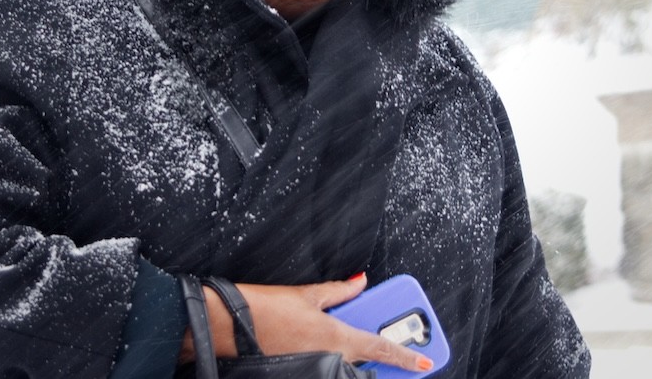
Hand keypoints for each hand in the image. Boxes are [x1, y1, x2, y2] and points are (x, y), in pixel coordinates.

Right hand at [180, 274, 433, 372]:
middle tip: (392, 346)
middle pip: (366, 360)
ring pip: (346, 366)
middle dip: (380, 353)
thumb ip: (339, 290)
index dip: (406, 358)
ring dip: (353, 356)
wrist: (225, 328)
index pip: (380, 348)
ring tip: (346, 337)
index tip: (425, 364)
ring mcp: (314, 368)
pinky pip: (326, 368)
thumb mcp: (306, 293)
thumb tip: (360, 281)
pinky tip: (323, 345)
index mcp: (336, 336)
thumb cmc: (262, 309)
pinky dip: (333, 360)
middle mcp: (329, 358)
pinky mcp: (299, 372)